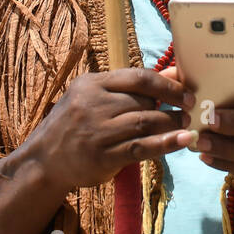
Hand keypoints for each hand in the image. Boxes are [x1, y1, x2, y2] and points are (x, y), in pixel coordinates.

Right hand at [34, 67, 194, 189]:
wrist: (43, 160)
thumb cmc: (74, 124)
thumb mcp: (94, 97)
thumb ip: (131, 87)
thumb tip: (174, 73)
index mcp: (91, 84)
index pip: (137, 77)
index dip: (167, 84)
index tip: (186, 92)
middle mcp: (92, 104)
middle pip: (143, 101)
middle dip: (171, 106)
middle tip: (190, 111)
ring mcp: (97, 131)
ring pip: (144, 122)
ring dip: (171, 124)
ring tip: (187, 125)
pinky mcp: (102, 157)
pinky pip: (140, 147)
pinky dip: (165, 144)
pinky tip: (182, 141)